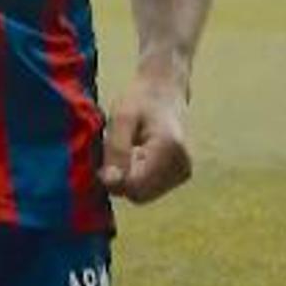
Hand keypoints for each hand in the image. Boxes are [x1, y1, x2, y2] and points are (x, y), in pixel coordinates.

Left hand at [99, 68, 191, 203]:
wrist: (164, 91)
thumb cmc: (140, 101)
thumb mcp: (121, 117)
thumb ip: (116, 149)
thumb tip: (111, 183)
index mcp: (169, 150)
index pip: (136, 187)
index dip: (113, 180)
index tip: (101, 161)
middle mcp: (182, 167)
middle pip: (139, 194)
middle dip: (121, 179)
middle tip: (115, 150)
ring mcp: (184, 173)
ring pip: (143, 194)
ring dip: (128, 177)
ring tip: (128, 149)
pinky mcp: (180, 176)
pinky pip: (150, 188)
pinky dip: (138, 175)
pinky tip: (137, 154)